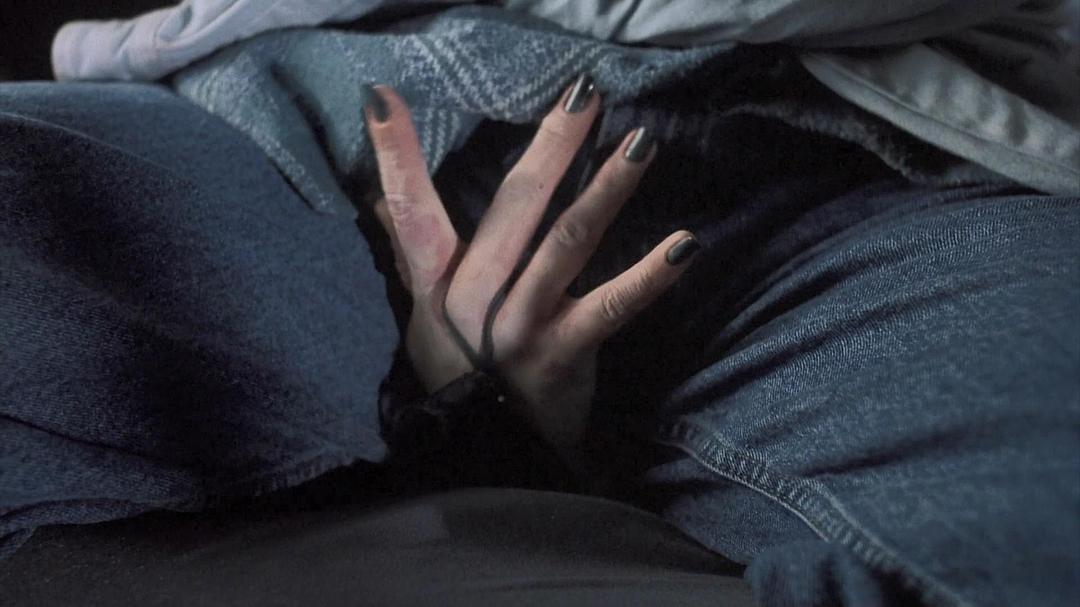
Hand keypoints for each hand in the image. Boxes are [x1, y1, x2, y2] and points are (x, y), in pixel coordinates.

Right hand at [363, 76, 699, 450]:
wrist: (488, 451)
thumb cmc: (460, 373)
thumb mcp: (424, 315)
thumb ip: (411, 251)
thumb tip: (377, 197)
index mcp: (437, 283)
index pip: (407, 208)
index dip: (395, 155)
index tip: (383, 97)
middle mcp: (474, 296)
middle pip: (514, 206)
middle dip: (552, 146)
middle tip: (586, 96)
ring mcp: (520, 324)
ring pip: (567, 240)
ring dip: (608, 189)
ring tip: (641, 145)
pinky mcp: (564, 351)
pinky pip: (613, 305)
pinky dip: (652, 275)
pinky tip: (686, 244)